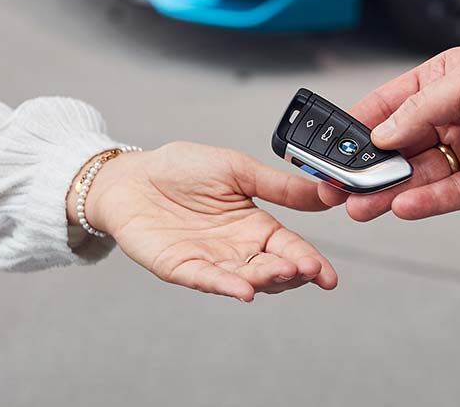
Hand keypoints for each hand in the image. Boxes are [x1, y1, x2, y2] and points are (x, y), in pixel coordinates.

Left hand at [68, 142, 336, 301]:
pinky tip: (245, 291)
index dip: (312, 261)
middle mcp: (238, 249)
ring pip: (246, 278)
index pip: (291, 248)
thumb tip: (325, 192)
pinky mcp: (180, 267)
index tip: (328, 274)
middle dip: (294, 273)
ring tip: (285, 272)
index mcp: (256, 226)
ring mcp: (210, 261)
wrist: (131, 175)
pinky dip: (227, 287)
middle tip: (309, 269)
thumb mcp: (239, 169)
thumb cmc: (182, 169)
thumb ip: (280, 185)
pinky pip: (207, 280)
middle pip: (274, 269)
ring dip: (267, 279)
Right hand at [319, 43, 459, 220]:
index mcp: (445, 82)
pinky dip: (425, 201)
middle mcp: (452, 117)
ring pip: (418, 174)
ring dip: (388, 191)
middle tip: (338, 187)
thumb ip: (422, 107)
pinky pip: (448, 194)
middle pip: (398, 145)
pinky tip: (402, 206)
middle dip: (368, 167)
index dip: (359, 126)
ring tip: (361, 205)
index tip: (331, 147)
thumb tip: (381, 133)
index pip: (390, 104)